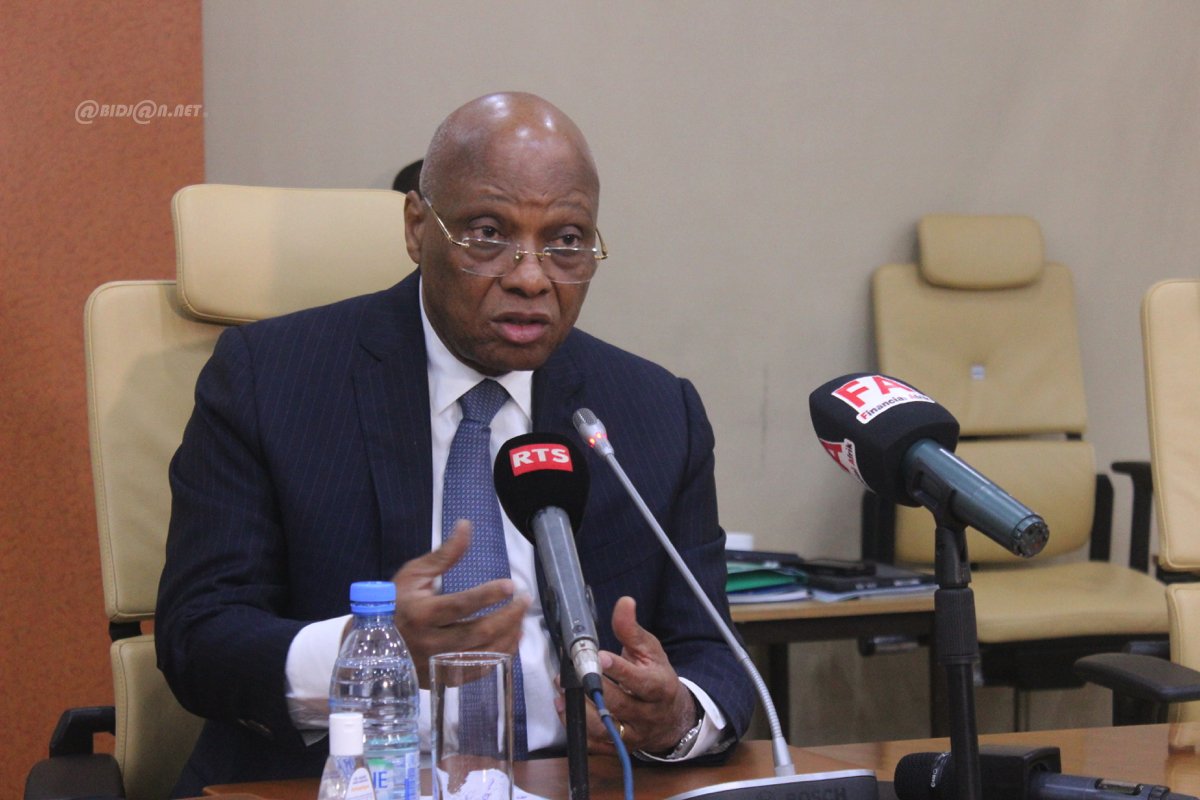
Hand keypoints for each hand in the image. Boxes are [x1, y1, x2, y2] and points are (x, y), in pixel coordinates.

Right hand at [388, 520, 529, 687]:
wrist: (370, 644)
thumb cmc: (395, 602)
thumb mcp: (414, 574)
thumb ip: (445, 554)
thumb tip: (466, 526)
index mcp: (421, 613)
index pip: (461, 604)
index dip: (488, 595)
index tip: (510, 585)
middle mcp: (429, 642)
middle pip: (478, 632)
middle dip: (508, 616)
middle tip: (525, 601)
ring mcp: (436, 664)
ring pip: (482, 655)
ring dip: (509, 637)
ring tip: (521, 620)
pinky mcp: (442, 679)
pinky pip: (477, 672)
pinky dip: (500, 657)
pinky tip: (510, 641)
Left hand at [557, 596, 697, 754]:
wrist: (671, 717)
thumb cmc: (657, 677)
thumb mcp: (650, 650)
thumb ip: (631, 629)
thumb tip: (624, 602)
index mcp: (659, 687)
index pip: (640, 681)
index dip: (620, 669)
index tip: (600, 657)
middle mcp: (647, 714)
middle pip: (619, 704)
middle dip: (593, 687)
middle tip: (573, 670)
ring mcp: (632, 734)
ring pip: (605, 728)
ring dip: (580, 709)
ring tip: (563, 689)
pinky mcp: (618, 746)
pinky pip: (594, 743)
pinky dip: (576, 726)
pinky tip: (564, 706)